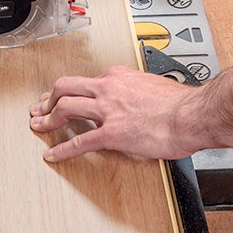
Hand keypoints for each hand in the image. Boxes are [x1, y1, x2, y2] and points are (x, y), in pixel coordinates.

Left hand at [28, 66, 199, 161]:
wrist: (193, 115)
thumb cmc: (182, 104)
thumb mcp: (155, 86)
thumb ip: (140, 91)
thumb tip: (139, 100)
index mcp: (120, 77)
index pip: (88, 80)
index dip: (73, 90)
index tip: (66, 96)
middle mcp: (109, 88)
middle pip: (66, 86)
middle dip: (48, 97)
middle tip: (40, 107)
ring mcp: (108, 110)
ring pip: (65, 107)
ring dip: (48, 118)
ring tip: (39, 126)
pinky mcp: (112, 133)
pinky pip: (79, 142)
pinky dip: (62, 149)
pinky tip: (53, 155)